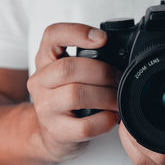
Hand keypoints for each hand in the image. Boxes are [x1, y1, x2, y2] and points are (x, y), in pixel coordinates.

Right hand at [27, 23, 120, 161]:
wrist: (51, 132)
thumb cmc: (68, 98)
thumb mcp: (71, 73)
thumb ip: (90, 59)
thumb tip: (125, 57)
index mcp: (46, 59)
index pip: (52, 35)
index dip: (77, 32)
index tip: (102, 38)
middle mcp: (40, 81)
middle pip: (68, 68)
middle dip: (103, 72)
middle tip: (119, 79)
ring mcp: (45, 107)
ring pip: (75, 95)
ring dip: (106, 96)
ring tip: (118, 99)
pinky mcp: (56, 131)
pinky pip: (84, 126)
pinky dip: (104, 121)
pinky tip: (112, 117)